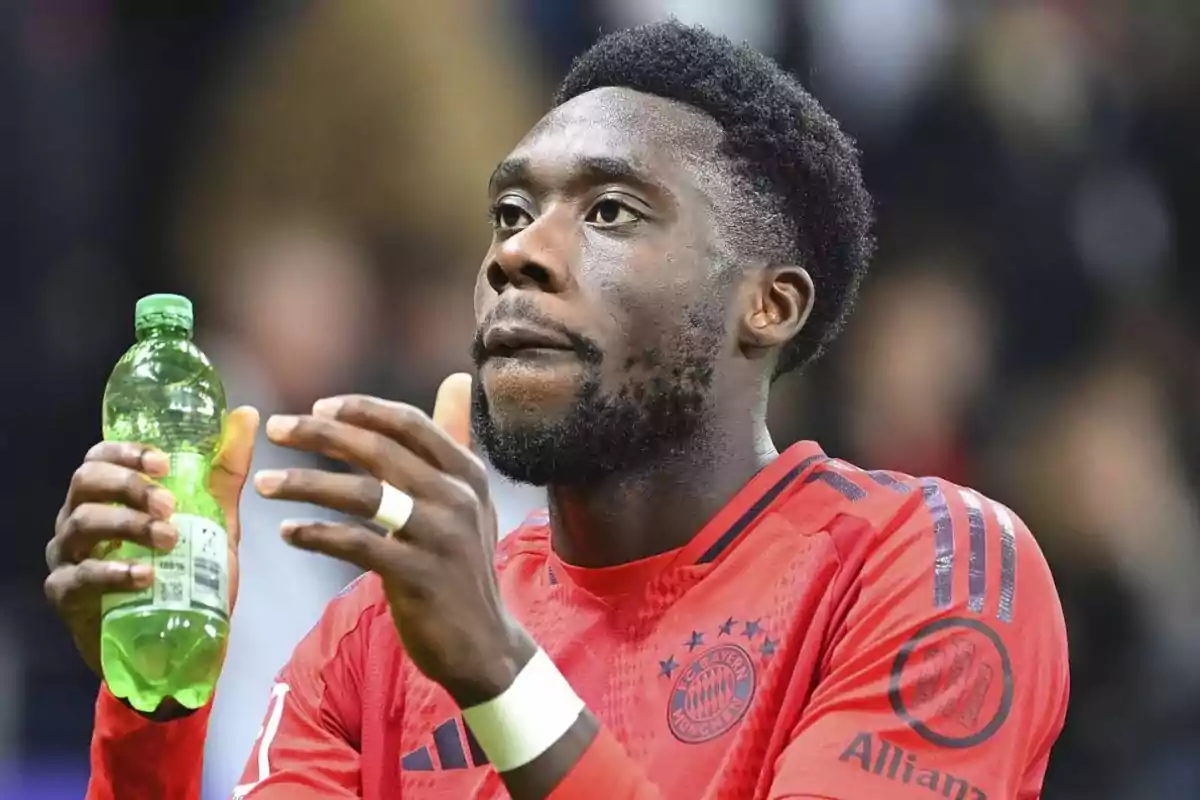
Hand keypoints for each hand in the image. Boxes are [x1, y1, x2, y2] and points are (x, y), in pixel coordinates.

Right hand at [44, 406, 259, 677]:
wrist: (181, 646)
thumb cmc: (189, 576)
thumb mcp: (216, 521)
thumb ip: (226, 471)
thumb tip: (246, 414)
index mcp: (109, 497)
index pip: (99, 457)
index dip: (125, 451)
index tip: (162, 460)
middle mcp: (80, 520)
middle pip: (85, 483)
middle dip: (128, 486)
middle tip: (169, 504)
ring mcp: (69, 558)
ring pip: (82, 524)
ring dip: (129, 526)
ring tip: (170, 539)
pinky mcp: (67, 597)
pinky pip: (79, 577)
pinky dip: (114, 572)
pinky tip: (146, 575)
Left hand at [254, 374, 533, 705]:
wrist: (483, 644)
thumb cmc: (463, 566)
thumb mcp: (470, 500)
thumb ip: (454, 441)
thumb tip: (456, 380)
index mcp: (467, 473)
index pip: (409, 423)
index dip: (361, 410)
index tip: (317, 406)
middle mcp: (458, 498)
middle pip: (379, 451)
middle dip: (321, 434)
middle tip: (276, 428)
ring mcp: (440, 537)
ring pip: (362, 495)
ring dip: (305, 485)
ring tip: (264, 484)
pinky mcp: (418, 576)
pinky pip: (356, 544)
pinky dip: (316, 535)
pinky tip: (288, 532)